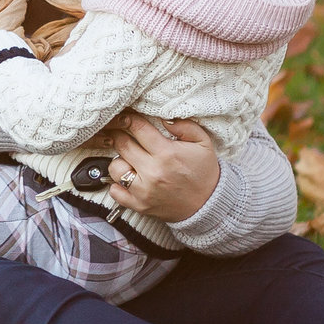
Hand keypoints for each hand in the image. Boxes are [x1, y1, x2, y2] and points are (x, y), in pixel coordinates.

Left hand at [99, 111, 219, 222]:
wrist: (209, 204)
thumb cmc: (204, 171)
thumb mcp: (203, 143)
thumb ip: (185, 126)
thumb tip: (163, 118)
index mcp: (167, 153)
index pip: (137, 128)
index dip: (129, 119)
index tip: (127, 117)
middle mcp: (152, 172)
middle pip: (121, 144)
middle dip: (119, 134)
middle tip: (122, 132)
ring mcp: (144, 191)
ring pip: (114, 167)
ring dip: (119, 159)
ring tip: (129, 158)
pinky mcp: (139, 205)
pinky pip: (115, 192)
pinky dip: (117, 184)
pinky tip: (128, 178)